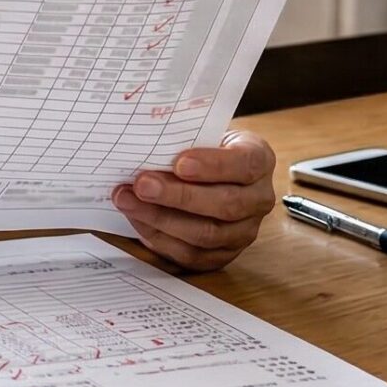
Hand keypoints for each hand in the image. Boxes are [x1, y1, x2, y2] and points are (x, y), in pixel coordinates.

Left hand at [113, 131, 276, 272]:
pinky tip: (137, 218)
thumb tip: (143, 147)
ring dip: (161, 218)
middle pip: (226, 204)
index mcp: (259, 159)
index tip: (179, 163)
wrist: (206, 172)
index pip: (246, 164)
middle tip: (142, 184)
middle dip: (179, 196)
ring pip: (207, 234)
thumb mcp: (200, 132)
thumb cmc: (200, 147)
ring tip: (128, 200)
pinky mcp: (223, 254)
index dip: (214, 166)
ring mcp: (244, 231)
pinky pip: (192, 254)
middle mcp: (259, 198)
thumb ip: (183, 138)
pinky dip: (160, 237)